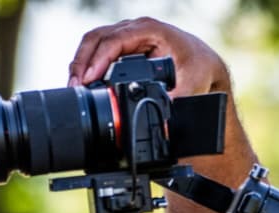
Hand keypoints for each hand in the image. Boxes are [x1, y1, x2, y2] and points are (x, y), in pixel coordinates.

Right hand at [68, 17, 229, 96]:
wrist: (204, 62)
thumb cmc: (198, 66)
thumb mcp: (193, 83)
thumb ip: (178, 99)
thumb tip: (164, 117)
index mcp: (149, 30)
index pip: (114, 40)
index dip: (98, 59)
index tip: (88, 79)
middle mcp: (135, 29)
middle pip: (97, 38)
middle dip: (82, 62)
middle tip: (75, 86)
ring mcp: (128, 35)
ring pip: (94, 43)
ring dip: (82, 63)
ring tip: (75, 87)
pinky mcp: (124, 46)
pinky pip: (100, 49)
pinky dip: (89, 64)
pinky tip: (83, 81)